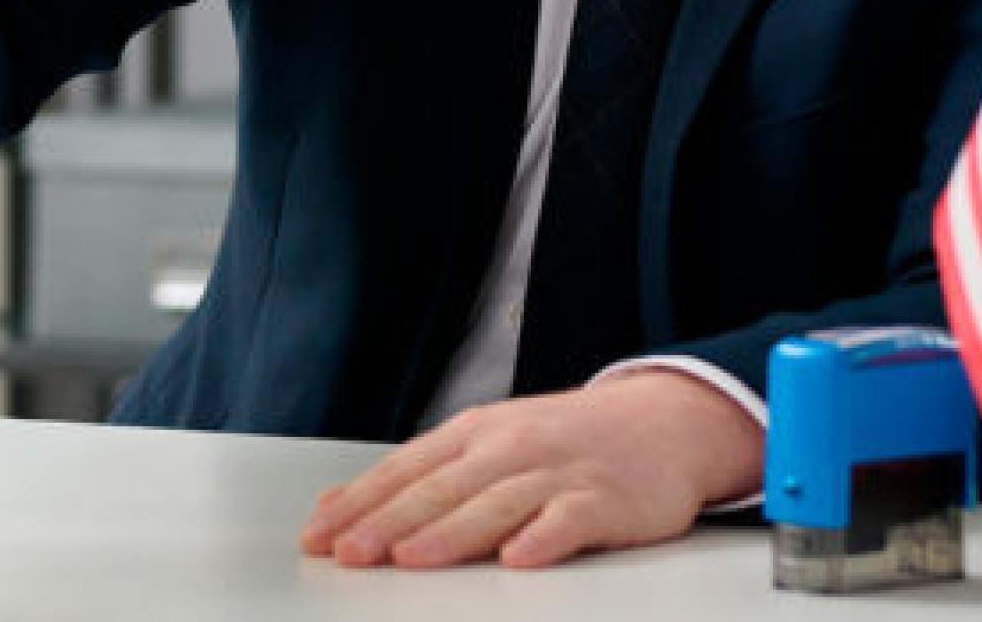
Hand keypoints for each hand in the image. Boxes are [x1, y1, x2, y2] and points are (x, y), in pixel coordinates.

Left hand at [296, 369, 761, 570]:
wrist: (661, 421)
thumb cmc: (563, 441)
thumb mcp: (486, 443)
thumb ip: (418, 476)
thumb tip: (335, 505)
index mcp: (474, 433)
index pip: (406, 471)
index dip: (361, 504)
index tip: (320, 537)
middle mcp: (510, 447)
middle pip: (442, 488)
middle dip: (392, 522)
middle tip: (351, 553)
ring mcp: (558, 471)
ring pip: (497, 502)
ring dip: (452, 532)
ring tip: (413, 559)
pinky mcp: (605, 499)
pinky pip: (571, 519)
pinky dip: (543, 536)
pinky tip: (518, 558)